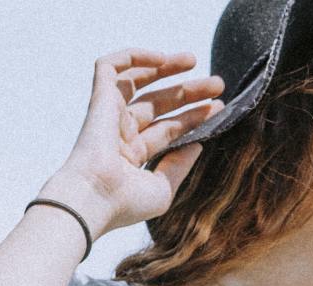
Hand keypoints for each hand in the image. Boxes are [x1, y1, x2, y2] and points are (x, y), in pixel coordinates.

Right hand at [39, 47, 224, 238]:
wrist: (94, 197)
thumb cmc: (125, 202)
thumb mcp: (162, 189)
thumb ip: (179, 166)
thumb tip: (196, 145)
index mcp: (132, 156)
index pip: (167, 129)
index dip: (192, 117)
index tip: (218, 106)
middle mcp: (119, 133)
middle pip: (158, 103)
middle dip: (187, 92)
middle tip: (217, 83)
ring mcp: (108, 115)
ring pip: (137, 81)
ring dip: (165, 68)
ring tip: (194, 60)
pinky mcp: (99, 99)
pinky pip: (110, 66)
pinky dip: (133, 56)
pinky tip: (161, 58)